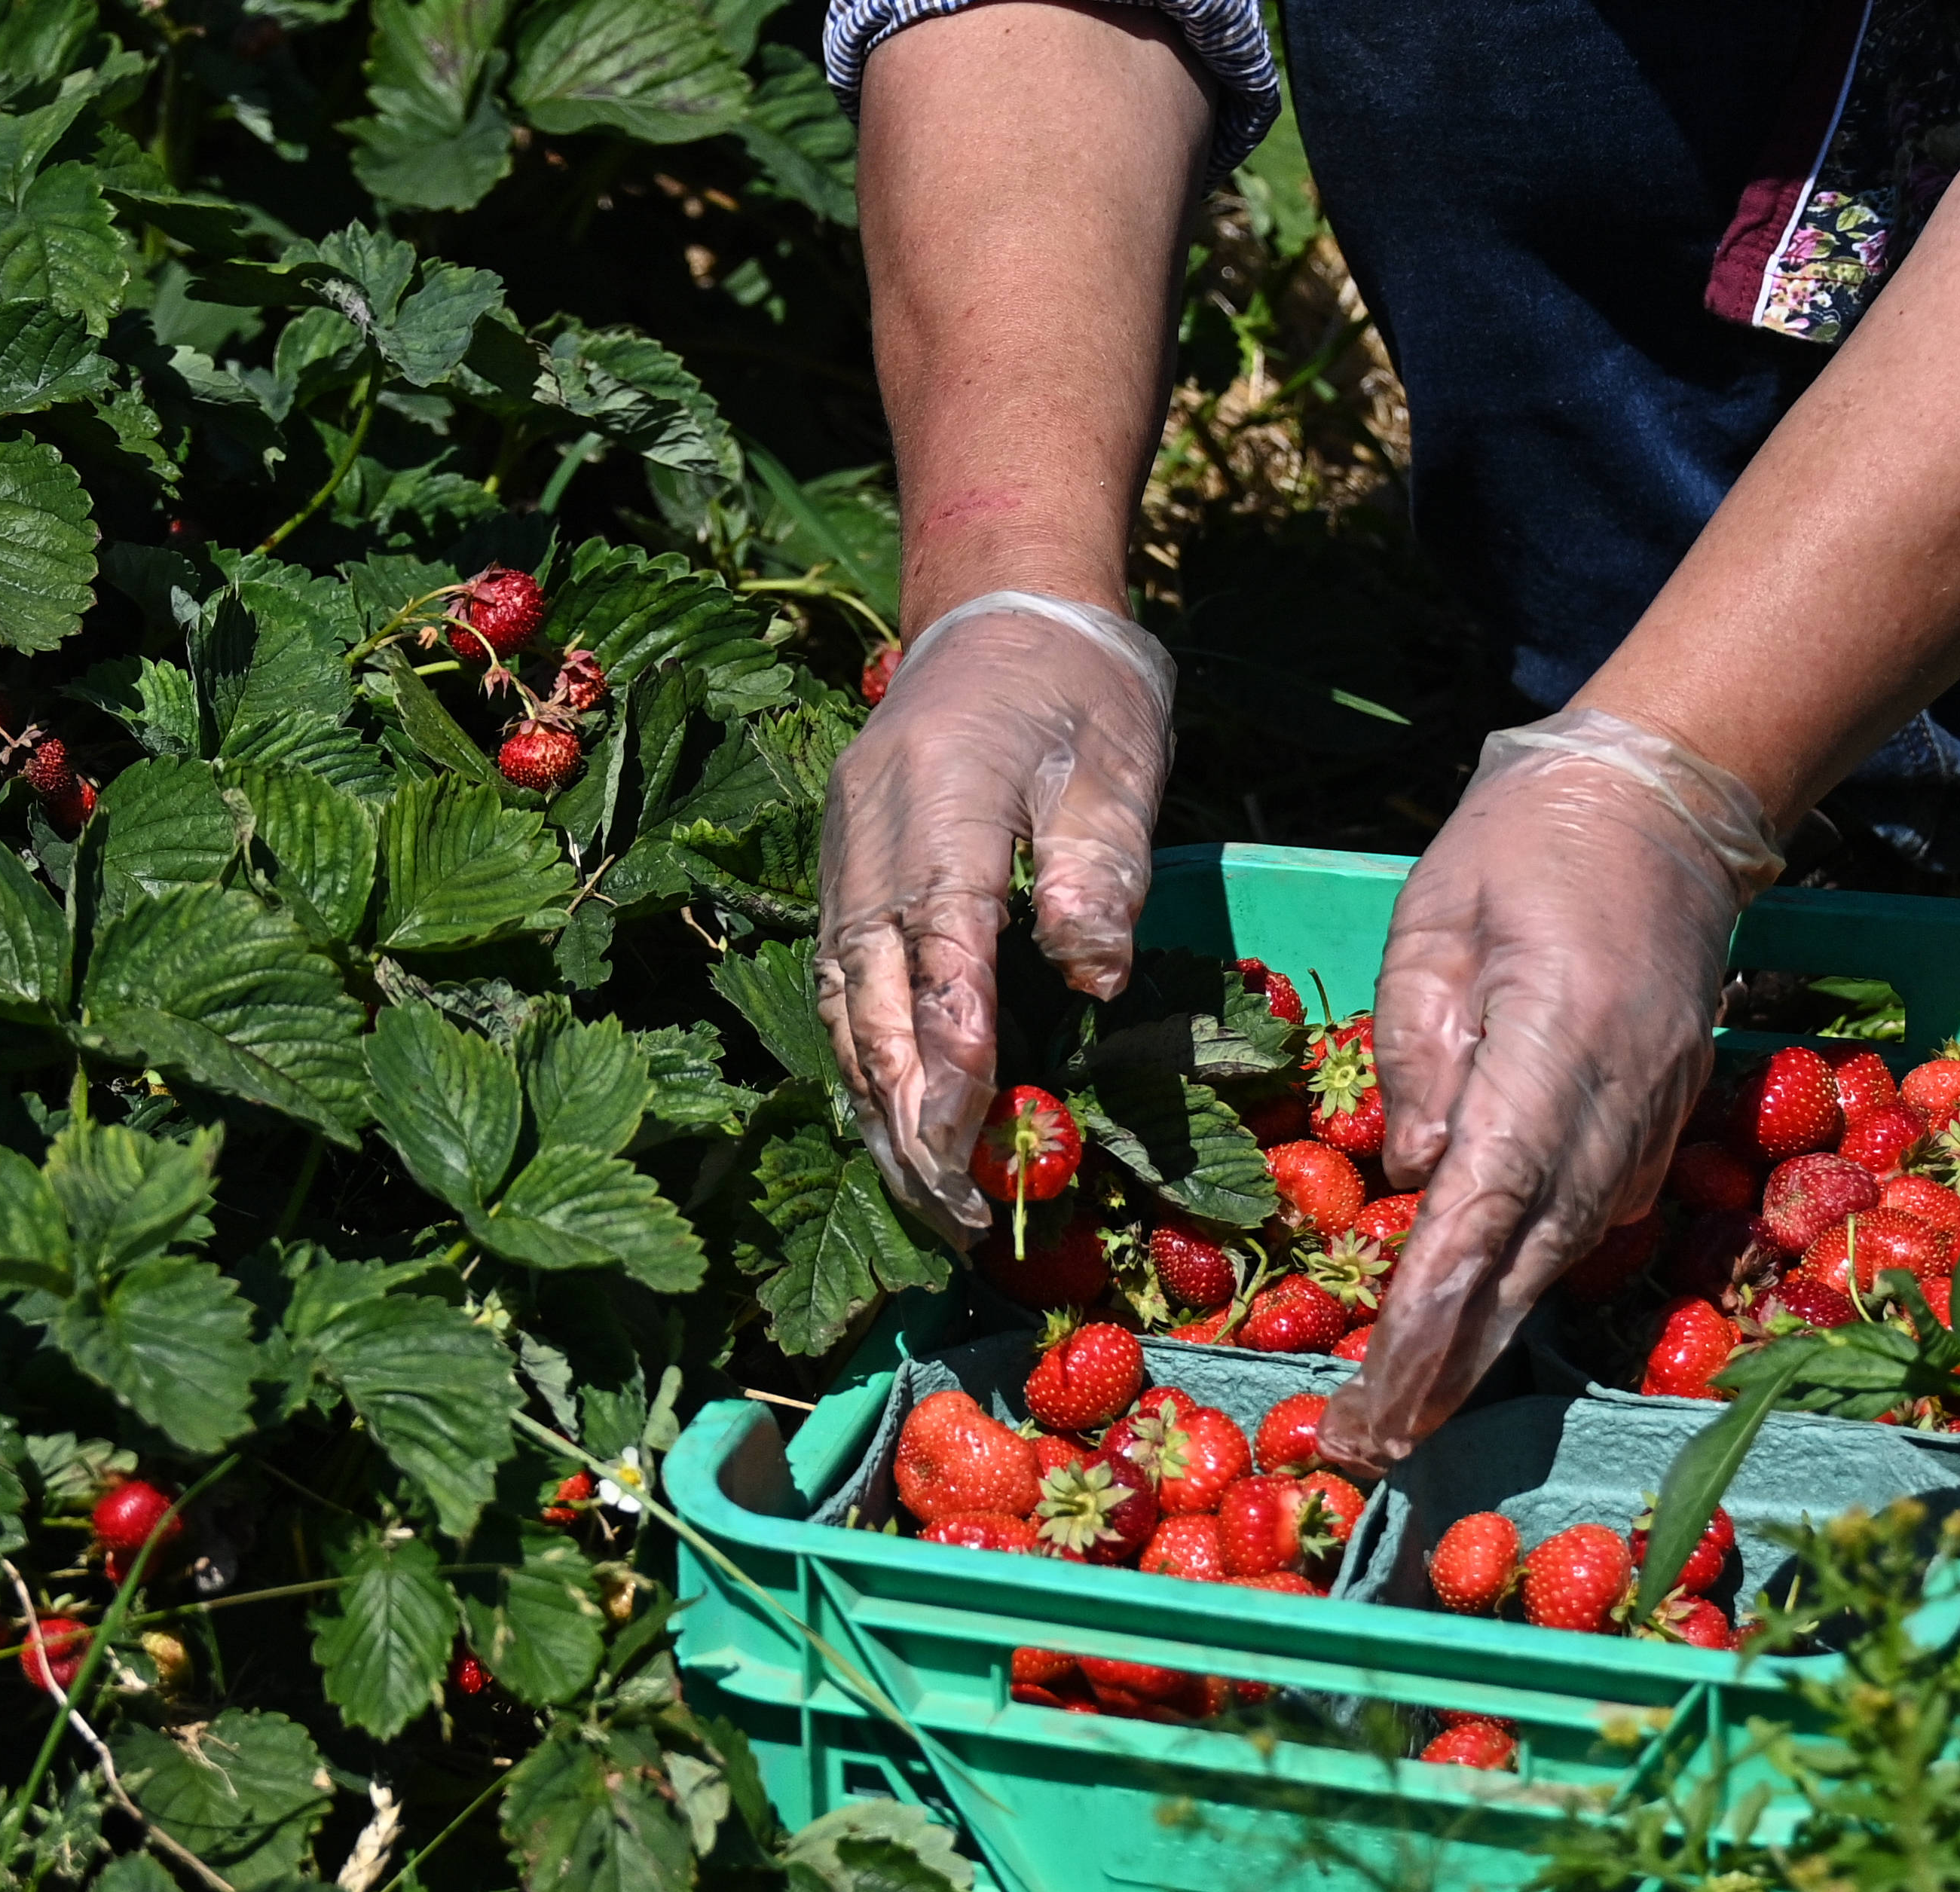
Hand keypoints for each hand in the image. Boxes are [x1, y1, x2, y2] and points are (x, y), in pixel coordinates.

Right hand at [815, 591, 1175, 1243]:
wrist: (1004, 614)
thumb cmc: (1080, 691)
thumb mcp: (1116, 763)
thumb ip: (1095, 870)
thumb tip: (1090, 974)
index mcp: (939, 797)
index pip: (936, 946)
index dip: (945, 1051)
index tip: (963, 1141)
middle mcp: (867, 836)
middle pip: (870, 994)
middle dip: (905, 1112)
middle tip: (953, 1209)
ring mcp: (842, 859)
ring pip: (844, 1005)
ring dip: (878, 1108)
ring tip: (927, 1198)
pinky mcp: (843, 878)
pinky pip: (844, 988)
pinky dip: (867, 1066)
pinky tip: (899, 1129)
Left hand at [1319, 709, 1783, 1474]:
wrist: (1666, 796)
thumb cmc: (1524, 844)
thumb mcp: (1434, 922)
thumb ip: (1419, 1051)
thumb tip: (1419, 1177)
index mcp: (1558, 1039)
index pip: (1488, 1200)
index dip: (1436, 1306)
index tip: (1385, 1386)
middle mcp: (1621, 1097)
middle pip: (1531, 1256)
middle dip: (1453, 1360)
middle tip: (1377, 1447)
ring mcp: (1654, 1114)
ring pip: (1565, 1250)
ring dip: (1488, 1336)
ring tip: (1407, 1417)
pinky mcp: (1661, 1117)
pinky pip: (1590, 1215)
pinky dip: (1529, 1278)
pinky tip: (1470, 1332)